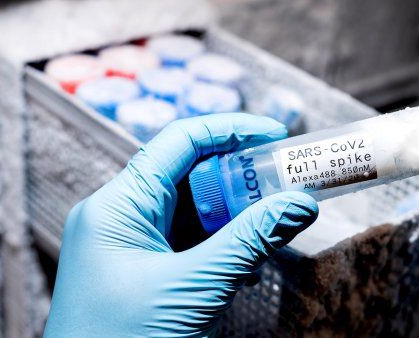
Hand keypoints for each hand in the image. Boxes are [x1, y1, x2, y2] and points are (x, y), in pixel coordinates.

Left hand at [44, 114, 318, 336]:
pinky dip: (223, 246)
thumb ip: (250, 241)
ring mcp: (133, 246)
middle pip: (189, 175)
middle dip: (240, 178)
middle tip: (285, 181)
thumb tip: (300, 204)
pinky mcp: (147, 271)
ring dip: (235, 216)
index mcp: (118, 205)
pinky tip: (248, 263)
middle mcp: (122, 217)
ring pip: (193, 211)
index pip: (179, 143)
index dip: (230, 130)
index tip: (275, 134)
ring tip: (274, 222)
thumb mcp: (196, 286)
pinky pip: (190, 243)